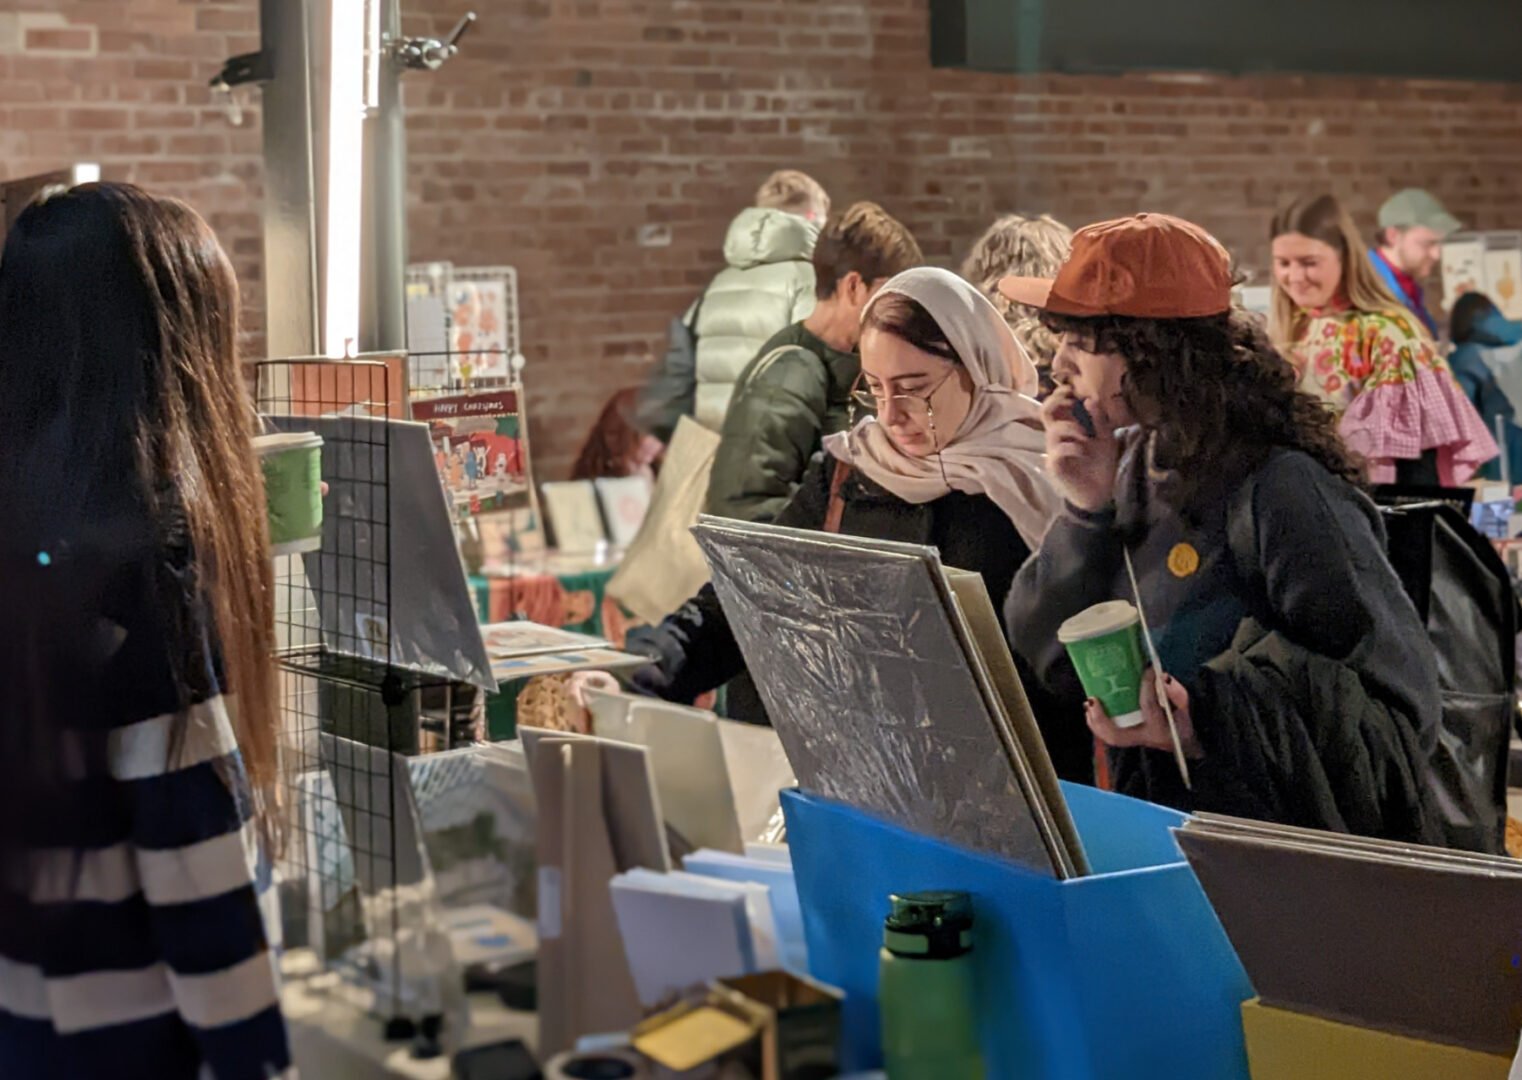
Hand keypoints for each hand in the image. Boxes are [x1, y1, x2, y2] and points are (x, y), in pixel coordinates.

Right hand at [1042, 386, 1119, 511]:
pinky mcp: (1055, 467)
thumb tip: (1089, 399)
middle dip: (1056, 403)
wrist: (1102, 492)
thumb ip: (1099, 420)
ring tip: (1087, 437)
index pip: (1056, 405)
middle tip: (1072, 404)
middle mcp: (1057, 437)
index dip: (1060, 394)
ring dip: (1072, 429)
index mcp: (1069, 427)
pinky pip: (1058, 451)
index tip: (1072, 389)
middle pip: (1044, 412)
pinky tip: (1083, 453)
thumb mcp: (1106, 438)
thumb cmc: (1102, 463)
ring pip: (1053, 432)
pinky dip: (1072, 448)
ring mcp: (1054, 452)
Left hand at [1086, 669, 1201, 758]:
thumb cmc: (1183, 723)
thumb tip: (1162, 678)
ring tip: (1089, 703)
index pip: (1148, 704)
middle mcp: (1145, 737)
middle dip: (1102, 718)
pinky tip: (1091, 711)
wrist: (1184, 744)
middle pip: (1118, 734)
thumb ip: (1177, 693)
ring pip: (1111, 737)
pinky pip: (1109, 736)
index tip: (1147, 668)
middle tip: (1092, 699)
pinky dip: (1097, 724)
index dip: (1147, 684)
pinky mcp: (1129, 739)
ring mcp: (1135, 740)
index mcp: (1159, 727)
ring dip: (1096, 722)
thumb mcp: (1186, 708)